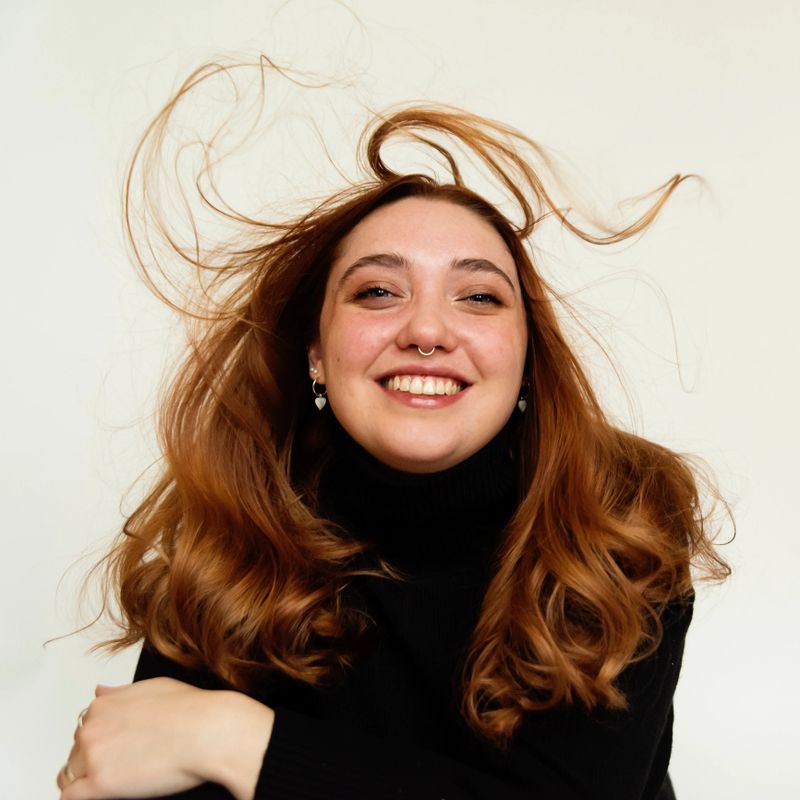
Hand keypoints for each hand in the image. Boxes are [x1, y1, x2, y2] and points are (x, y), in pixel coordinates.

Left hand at [56, 678, 274, 799]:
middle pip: (77, 751)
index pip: (86, 727)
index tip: (117, 748)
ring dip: (86, 779)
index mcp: (104, 704)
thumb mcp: (153, 687)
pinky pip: (70, 797)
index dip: (102, 739)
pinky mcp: (99, 785)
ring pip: (70, 775)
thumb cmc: (191, 709)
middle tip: (122, 765)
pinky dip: (82, 796)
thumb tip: (99, 690)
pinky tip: (103, 792)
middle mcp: (92, 727)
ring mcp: (93, 756)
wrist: (207, 731)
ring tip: (115, 779)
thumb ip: (120, 692)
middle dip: (93, 759)